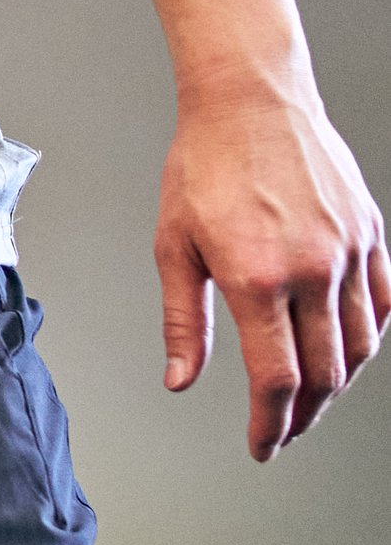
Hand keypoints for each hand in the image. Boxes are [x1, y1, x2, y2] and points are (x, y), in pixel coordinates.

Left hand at [156, 85, 390, 459]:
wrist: (249, 99)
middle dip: (304, 416)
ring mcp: (347, 251)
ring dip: (339, 384)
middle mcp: (311, 269)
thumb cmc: (204, 165)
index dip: (271, 425)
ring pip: (361, 345)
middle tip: (284, 432)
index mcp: (257, 279)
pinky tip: (350, 351)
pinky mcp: (369, 232)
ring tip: (313, 400)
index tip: (263, 445)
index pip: (277, 380)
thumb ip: (182, 322)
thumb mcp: (174, 247)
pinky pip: (383, 303)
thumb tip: (180, 380)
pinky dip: (371, 338)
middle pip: (324, 374)